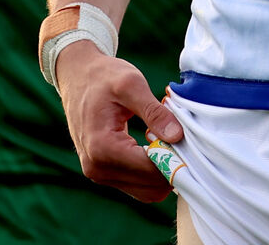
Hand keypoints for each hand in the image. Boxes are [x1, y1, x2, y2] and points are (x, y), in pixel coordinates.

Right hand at [55, 39, 183, 202]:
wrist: (77, 77)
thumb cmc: (103, 77)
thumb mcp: (132, 84)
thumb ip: (155, 112)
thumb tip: (177, 136)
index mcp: (102, 147)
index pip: (149, 169)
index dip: (175, 159)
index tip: (191, 141)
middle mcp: (97, 168)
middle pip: (149, 186)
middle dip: (171, 166)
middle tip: (185, 139)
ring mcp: (99, 174)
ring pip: (144, 190)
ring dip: (162, 171)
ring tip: (170, 139)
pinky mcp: (103, 172)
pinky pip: (135, 184)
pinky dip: (151, 171)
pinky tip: (157, 144)